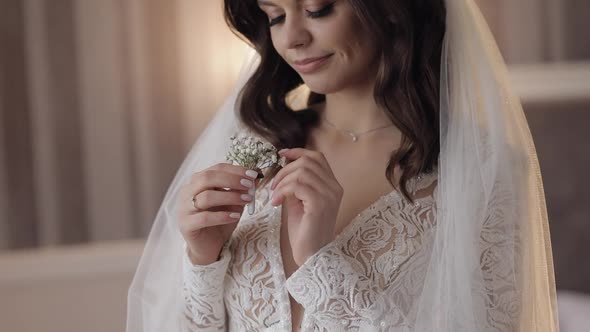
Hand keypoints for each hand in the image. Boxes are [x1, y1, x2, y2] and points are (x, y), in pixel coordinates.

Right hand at [178, 163, 259, 264]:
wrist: (208, 246)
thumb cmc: (220, 221)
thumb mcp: (234, 202)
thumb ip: (241, 189)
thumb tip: (257, 174)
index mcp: (198, 182)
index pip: (216, 169)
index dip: (235, 170)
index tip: (253, 174)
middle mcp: (187, 192)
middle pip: (207, 178)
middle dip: (231, 180)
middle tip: (249, 185)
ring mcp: (184, 208)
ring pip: (206, 197)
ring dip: (230, 197)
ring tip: (247, 200)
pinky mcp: (186, 225)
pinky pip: (204, 217)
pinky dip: (222, 216)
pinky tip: (235, 217)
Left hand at [270, 148, 342, 265]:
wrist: (312, 255)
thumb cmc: (304, 230)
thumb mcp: (299, 201)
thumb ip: (296, 184)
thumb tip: (284, 166)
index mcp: (332, 185)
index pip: (317, 157)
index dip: (298, 152)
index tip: (281, 155)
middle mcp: (334, 188)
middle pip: (308, 161)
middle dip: (285, 170)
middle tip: (273, 186)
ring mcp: (329, 195)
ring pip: (301, 172)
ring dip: (282, 181)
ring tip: (274, 196)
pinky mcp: (319, 204)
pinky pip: (297, 185)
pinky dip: (282, 191)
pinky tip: (276, 202)